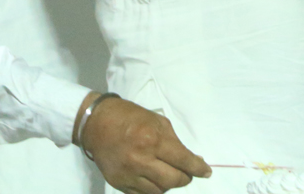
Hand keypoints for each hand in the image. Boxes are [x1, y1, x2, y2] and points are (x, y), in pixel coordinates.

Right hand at [80, 93, 210, 193]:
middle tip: (186, 173)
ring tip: (169, 175)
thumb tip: (192, 159)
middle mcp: (141, 160)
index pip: (183, 160)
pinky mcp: (118, 183)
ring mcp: (128, 174)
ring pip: (158, 192)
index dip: (198, 168)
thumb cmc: (131, 117)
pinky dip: (152, 190)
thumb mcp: (157, 121)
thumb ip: (175, 142)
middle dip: (185, 178)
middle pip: (172, 181)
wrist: (97, 124)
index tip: (206, 172)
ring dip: (168, 186)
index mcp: (152, 140)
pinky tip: (154, 180)